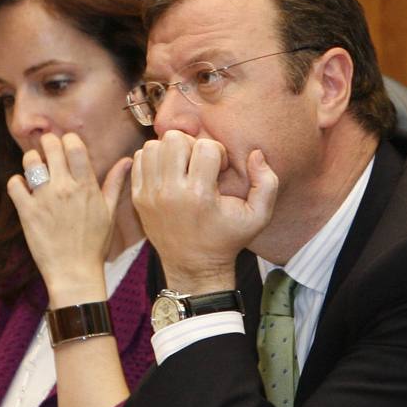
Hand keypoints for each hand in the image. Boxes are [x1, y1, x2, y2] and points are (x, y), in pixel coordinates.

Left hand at [6, 133, 130, 306]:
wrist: (75, 271)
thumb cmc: (95, 243)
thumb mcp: (109, 212)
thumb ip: (115, 183)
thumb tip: (127, 160)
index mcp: (86, 186)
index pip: (74, 145)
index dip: (68, 139)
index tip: (67, 144)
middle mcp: (65, 188)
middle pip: (50, 146)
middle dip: (48, 143)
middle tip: (49, 151)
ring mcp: (44, 199)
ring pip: (30, 161)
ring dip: (32, 160)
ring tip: (36, 169)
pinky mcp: (27, 211)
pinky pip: (14, 183)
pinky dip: (17, 182)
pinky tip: (24, 189)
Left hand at [131, 131, 277, 291]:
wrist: (195, 267)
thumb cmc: (228, 239)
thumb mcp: (259, 217)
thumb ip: (267, 183)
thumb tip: (256, 153)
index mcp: (200, 196)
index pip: (205, 147)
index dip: (218, 152)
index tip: (220, 170)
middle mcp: (170, 193)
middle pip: (174, 139)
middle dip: (192, 146)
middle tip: (200, 165)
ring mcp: (150, 195)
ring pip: (154, 146)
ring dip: (171, 151)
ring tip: (184, 168)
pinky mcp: (139, 198)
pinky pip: (140, 159)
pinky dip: (155, 160)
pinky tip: (170, 173)